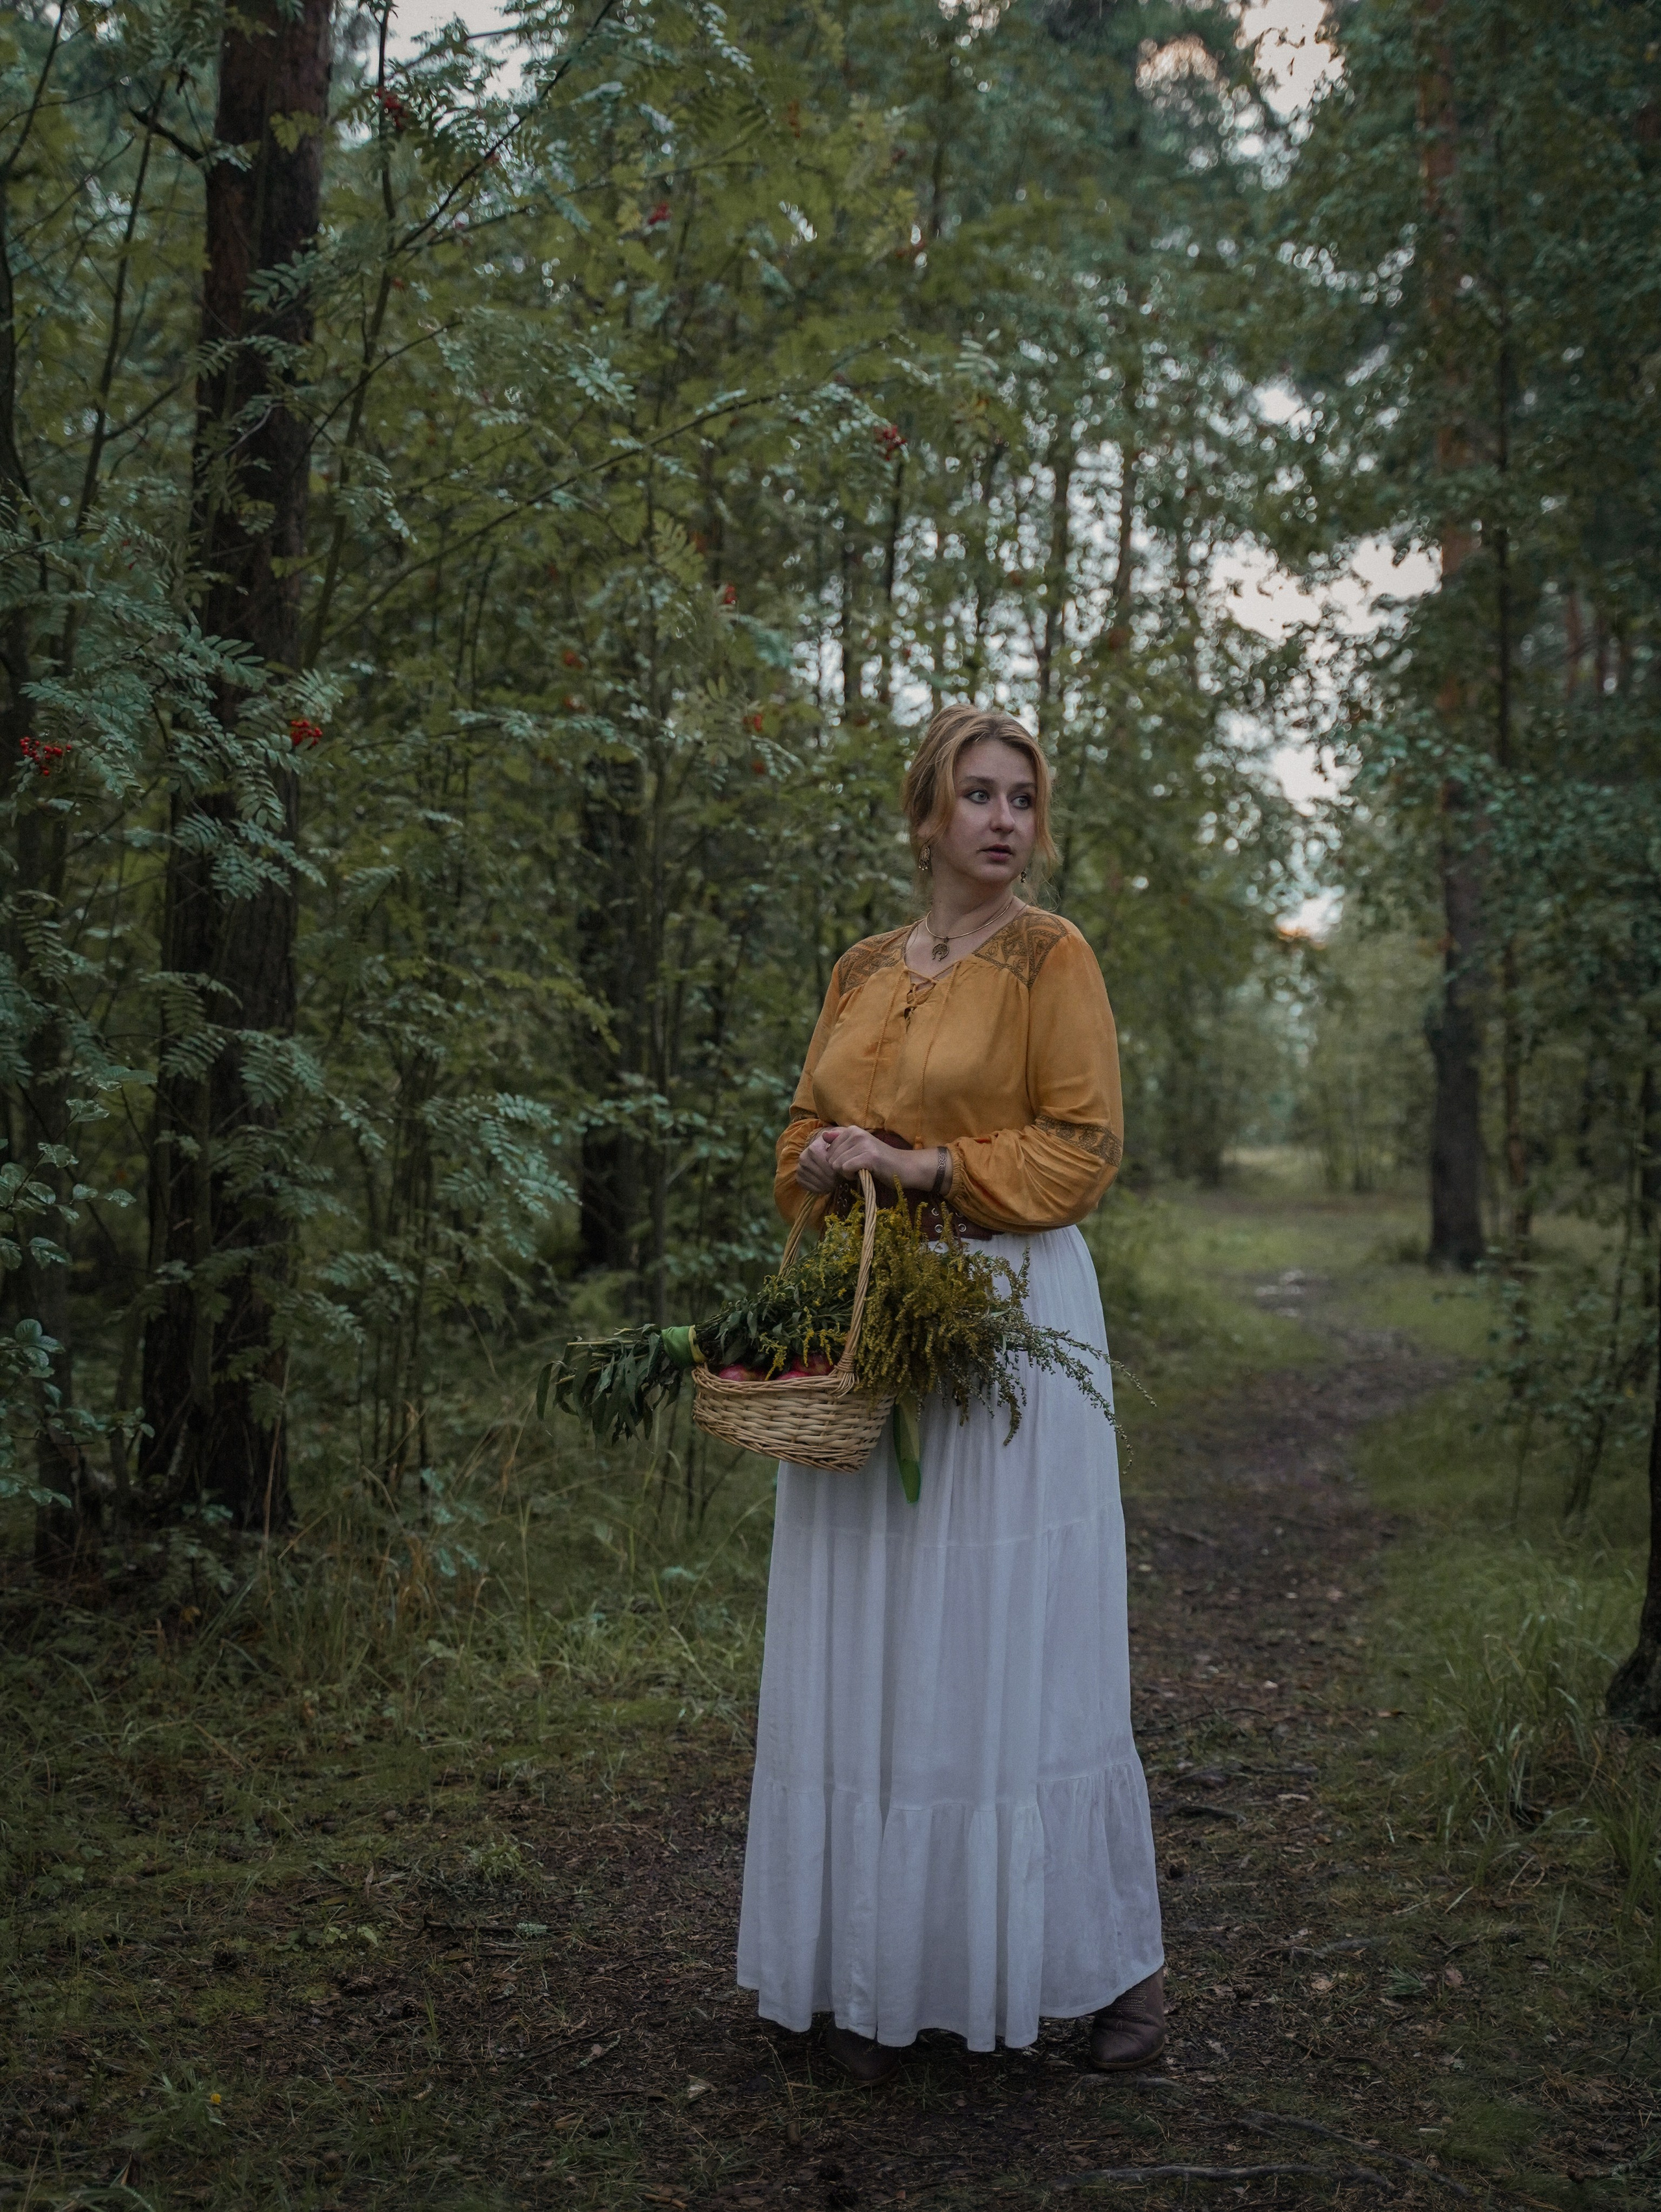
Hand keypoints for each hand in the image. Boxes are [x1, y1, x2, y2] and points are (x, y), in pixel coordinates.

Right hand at [794, 1127, 842, 1193]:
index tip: (844, 1169)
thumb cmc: (835, 1145)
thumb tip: (825, 1135)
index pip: (828, 1165)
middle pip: (825, 1176)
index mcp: (813, 1148)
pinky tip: (827, 1183)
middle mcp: (803, 1158)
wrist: (822, 1148)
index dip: (839, 1169)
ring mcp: (800, 1169)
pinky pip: (814, 1189)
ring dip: (830, 1184)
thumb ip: (837, 1137)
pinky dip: (823, 1189)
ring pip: (820, 1184)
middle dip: (836, 1178)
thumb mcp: (839, 1138)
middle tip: (841, 1177)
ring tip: (835, 1180)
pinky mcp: (799, 1178)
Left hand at [819, 1125, 939, 1192]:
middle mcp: (856, 1133)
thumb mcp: (858, 1148)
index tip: (854, 1161)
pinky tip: (863, 1173)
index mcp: (852, 1130)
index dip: (838, 1161)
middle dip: (841, 1168)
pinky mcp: (868, 1157)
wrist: (903, 1167)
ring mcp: (862, 1144)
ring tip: (862, 1170)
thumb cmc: (880, 1160)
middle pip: (830, 1158)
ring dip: (847, 1173)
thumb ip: (841, 1141)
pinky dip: (852, 1176)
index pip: (828, 1150)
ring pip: (836, 1165)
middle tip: (858, 1167)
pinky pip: (845, 1169)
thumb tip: (823, 1135)